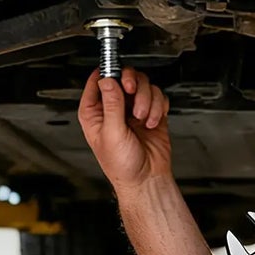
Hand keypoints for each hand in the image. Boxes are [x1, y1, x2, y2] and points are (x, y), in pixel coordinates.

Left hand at [78, 67, 171, 190]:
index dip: (109, 74)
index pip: (99, 80)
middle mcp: (114, 107)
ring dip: (147, 100)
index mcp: (95, 111)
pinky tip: (153, 121)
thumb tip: (107, 81)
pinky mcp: (151, 112)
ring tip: (144, 118)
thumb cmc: (122, 166)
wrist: (146, 179)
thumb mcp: (112, 133)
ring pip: (143, 85)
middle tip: (133, 91)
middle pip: (124, 76)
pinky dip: (158, 107)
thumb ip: (111, 105)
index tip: (119, 78)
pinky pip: (158, 96)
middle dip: (133, 85)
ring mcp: (133, 109)